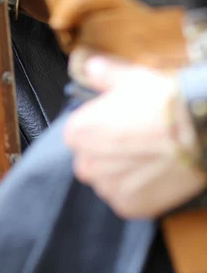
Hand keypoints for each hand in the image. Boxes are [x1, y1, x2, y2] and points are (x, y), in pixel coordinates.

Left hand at [64, 52, 205, 218]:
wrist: (200, 129)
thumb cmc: (162, 102)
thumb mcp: (129, 77)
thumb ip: (103, 73)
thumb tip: (91, 65)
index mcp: (77, 132)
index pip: (80, 135)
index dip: (101, 130)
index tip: (120, 126)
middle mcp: (85, 163)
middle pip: (91, 160)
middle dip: (109, 154)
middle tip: (137, 143)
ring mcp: (107, 188)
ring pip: (108, 181)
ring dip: (122, 174)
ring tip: (148, 159)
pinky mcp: (129, 207)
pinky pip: (126, 200)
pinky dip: (138, 191)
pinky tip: (155, 175)